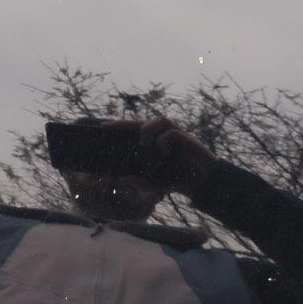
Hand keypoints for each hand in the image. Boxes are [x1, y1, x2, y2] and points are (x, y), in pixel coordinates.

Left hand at [103, 117, 217, 194]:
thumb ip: (138, 180)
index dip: (118, 126)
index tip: (101, 127)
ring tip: (145, 145)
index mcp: (152, 141)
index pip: (132, 130)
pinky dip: (163, 142)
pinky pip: (169, 133)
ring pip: (155, 122)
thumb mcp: (152, 180)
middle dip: (123, 125)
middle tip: (107, 128)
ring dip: (148, 132)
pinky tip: (164, 153)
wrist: (200, 181)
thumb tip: (121, 179)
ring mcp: (173, 133)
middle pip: (139, 122)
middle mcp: (161, 134)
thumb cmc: (175, 178)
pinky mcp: (185, 137)